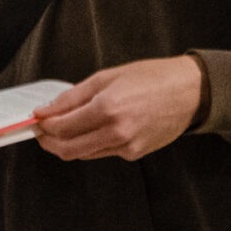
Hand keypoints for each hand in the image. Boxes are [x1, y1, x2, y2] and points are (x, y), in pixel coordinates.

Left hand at [33, 55, 203, 161]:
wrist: (192, 91)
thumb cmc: (155, 78)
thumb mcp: (110, 76)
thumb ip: (74, 96)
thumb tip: (48, 110)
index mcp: (108, 107)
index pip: (61, 127)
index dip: (44, 124)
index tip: (38, 119)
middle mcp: (116, 131)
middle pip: (66, 148)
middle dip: (48, 141)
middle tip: (43, 131)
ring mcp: (126, 145)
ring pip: (82, 154)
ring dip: (67, 144)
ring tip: (64, 130)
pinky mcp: (134, 153)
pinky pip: (102, 152)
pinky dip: (91, 144)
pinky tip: (94, 130)